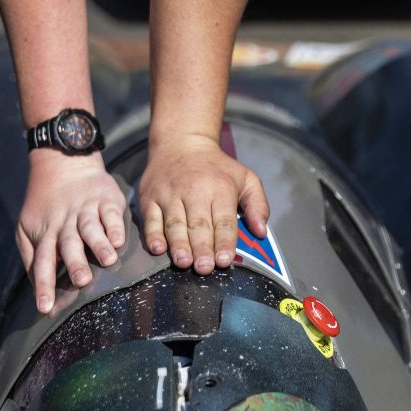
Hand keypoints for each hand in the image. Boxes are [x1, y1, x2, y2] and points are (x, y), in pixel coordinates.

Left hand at [17, 150, 126, 312]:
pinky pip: (110, 215)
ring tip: (108, 260)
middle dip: (75, 263)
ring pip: (91, 230)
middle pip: (69, 246)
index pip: (42, 262)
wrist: (63, 163)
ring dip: (100, 245)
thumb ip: (31, 255)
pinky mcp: (105, 201)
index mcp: (46, 233)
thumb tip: (34, 283)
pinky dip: (115, 227)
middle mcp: (65, 224)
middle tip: (82, 281)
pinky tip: (120, 239)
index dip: (44, 285)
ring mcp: (86, 211)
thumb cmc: (46, 204)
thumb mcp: (28, 227)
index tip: (45, 308)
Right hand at [139, 134, 268, 273]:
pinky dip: (153, 235)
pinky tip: (158, 249)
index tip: (224, 260)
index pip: (223, 220)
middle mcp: (193, 191)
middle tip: (205, 268)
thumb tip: (260, 231)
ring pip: (174, 224)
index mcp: (220, 188)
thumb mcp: (245, 177)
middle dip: (202, 248)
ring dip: (179, 246)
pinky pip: (151, 220)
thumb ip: (258, 204)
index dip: (224, 241)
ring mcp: (169, 195)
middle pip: (198, 225)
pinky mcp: (150, 198)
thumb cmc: (216, 167)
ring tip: (184, 263)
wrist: (180, 142)